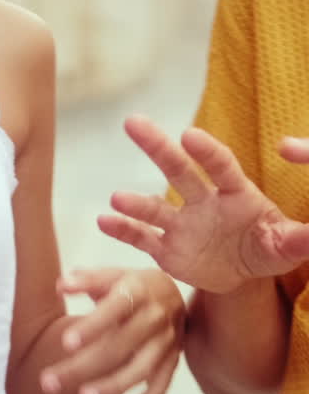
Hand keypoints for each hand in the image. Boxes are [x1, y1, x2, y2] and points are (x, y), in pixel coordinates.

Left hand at [40, 266, 184, 393]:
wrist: (173, 294)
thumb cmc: (131, 285)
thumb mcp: (111, 276)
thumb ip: (86, 280)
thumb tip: (61, 285)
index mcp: (138, 290)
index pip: (114, 309)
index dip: (92, 327)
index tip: (65, 344)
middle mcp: (155, 317)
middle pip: (120, 345)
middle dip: (84, 365)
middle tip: (49, 382)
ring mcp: (166, 343)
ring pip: (140, 370)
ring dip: (112, 386)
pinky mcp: (172, 363)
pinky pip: (160, 389)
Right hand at [97, 115, 308, 292]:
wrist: (243, 271)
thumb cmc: (269, 246)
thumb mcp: (288, 244)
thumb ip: (300, 238)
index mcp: (235, 193)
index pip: (220, 166)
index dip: (206, 151)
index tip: (189, 134)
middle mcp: (203, 201)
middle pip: (178, 169)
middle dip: (157, 146)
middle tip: (132, 122)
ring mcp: (182, 224)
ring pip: (155, 207)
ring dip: (136, 202)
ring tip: (117, 196)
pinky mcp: (167, 249)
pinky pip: (143, 238)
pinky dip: (123, 230)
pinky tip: (103, 221)